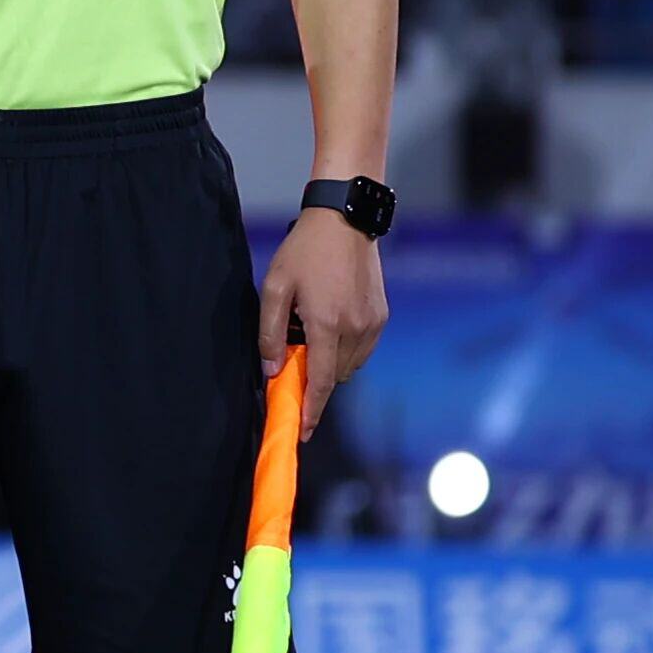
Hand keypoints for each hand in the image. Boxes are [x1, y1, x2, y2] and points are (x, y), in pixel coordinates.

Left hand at [261, 208, 387, 412]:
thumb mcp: (275, 288)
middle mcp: (356, 328)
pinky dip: (344, 351)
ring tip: (310, 335)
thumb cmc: (303, 251)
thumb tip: (272, 369)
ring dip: (329, 364)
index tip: (302, 431)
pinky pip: (362, 350)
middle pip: (334, 376)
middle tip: (292, 363)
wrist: (344, 221)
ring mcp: (373, 323)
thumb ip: (271, 332)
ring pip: (349, 366)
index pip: (320, 382)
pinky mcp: (381, 316)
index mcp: (327, 324)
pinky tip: (330, 328)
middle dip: (313, 380)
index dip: (311, 410)